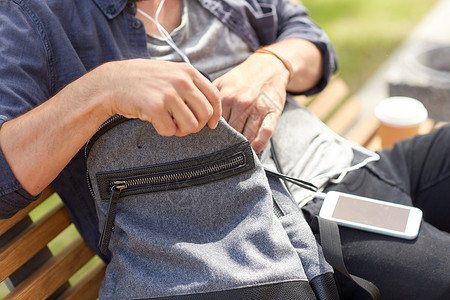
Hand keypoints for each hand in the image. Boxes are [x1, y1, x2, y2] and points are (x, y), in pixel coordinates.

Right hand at [97, 59, 220, 136]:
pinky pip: (171, 131)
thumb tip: (211, 109)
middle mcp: (181, 81)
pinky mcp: (155, 107)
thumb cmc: (143, 81)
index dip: (216, 114)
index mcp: (188, 72)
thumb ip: (190, 85)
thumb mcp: (170, 73)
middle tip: (184, 126)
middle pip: (206, 114)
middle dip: (197, 125)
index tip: (212, 124)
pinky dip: (164, 131)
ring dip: (181, 130)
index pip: (214, 96)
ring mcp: (168, 94)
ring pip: (191, 126)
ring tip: (169, 123)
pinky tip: (155, 121)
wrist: (111, 83)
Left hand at [213, 53, 288, 152]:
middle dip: (225, 142)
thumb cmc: (243, 77)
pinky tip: (253, 150)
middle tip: (221, 153)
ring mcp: (257, 109)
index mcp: (226, 96)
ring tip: (235, 154)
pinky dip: (259, 143)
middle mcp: (241, 103)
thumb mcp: (223, 82)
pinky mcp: (273, 112)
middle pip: (230, 131)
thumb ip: (211, 99)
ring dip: (241, 146)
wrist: (269, 65)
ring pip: (247, 134)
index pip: (216, 123)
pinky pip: (265, 132)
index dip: (212, 134)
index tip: (209, 143)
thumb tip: (197, 114)